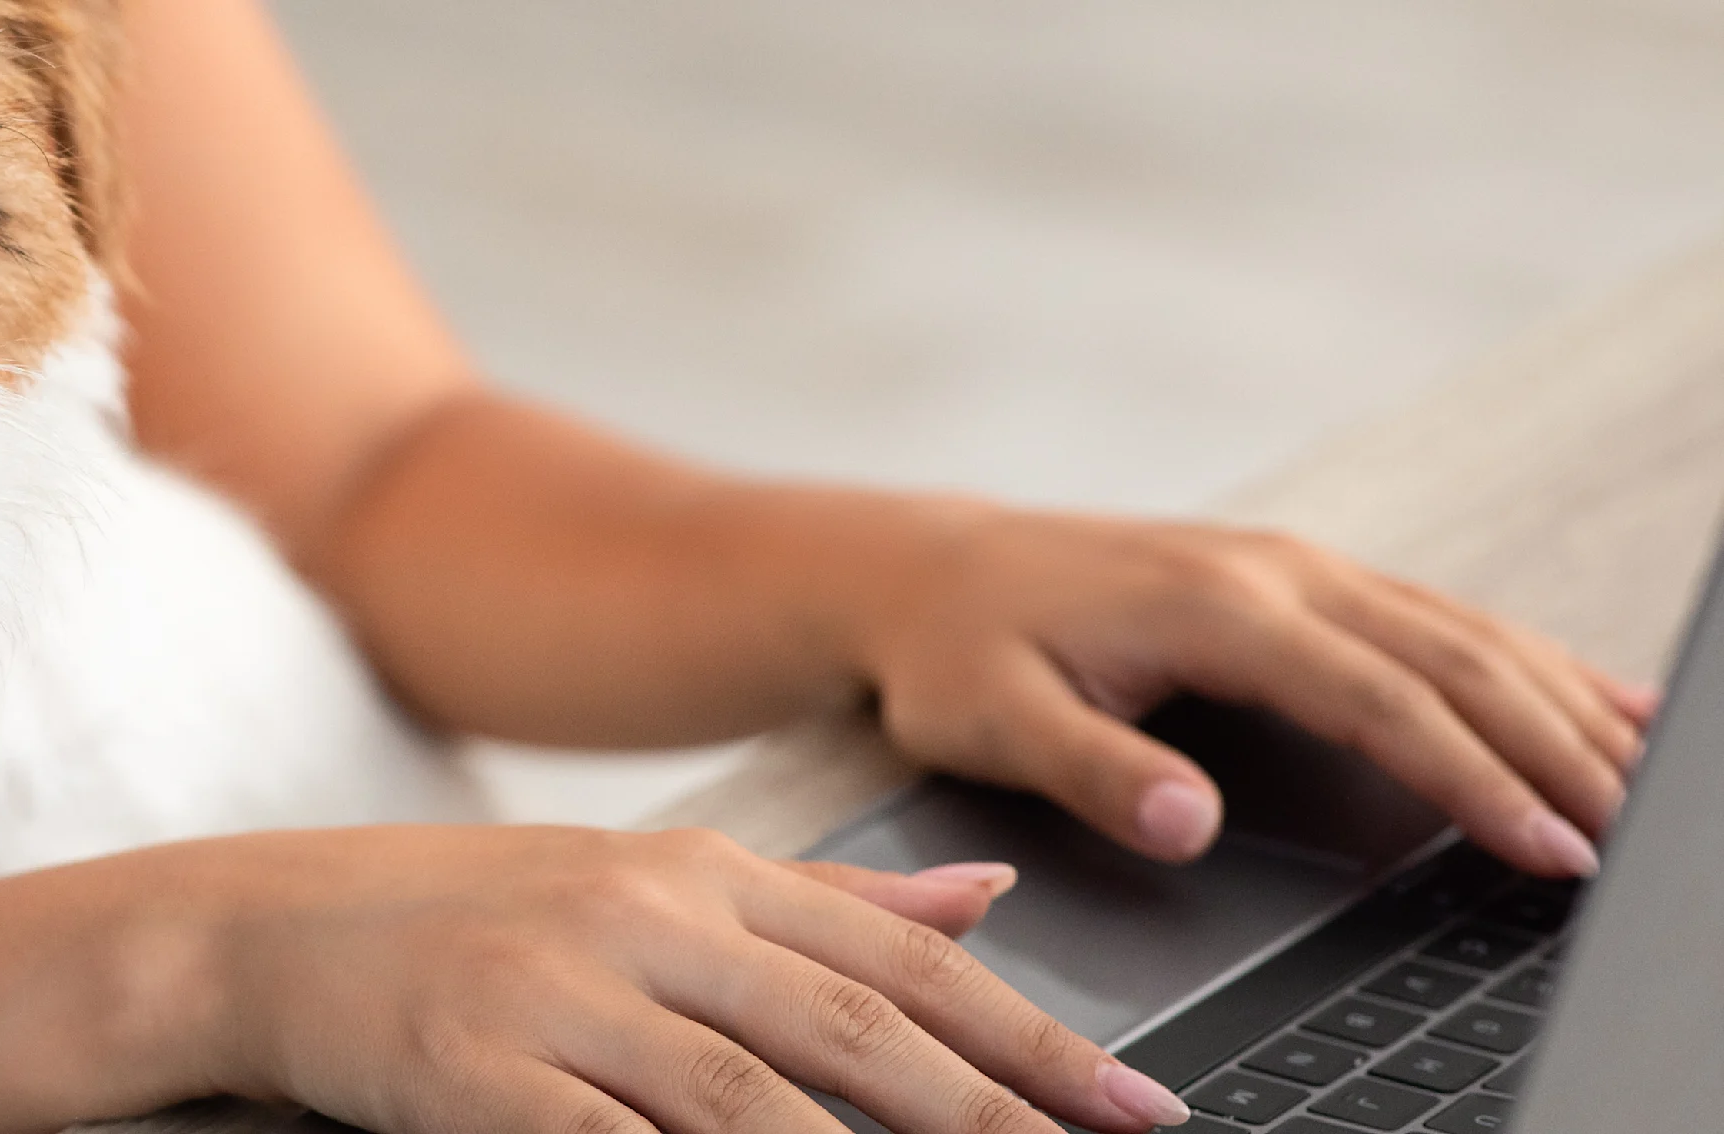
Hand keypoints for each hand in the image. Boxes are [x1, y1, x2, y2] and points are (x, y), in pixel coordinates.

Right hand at [164, 825, 1190, 1133]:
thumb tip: (990, 894)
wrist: (262, 927)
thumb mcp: (647, 881)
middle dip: (994, 1115)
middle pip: (849, 1033)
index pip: (895, 963)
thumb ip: (825, 900)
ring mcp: (555, 995)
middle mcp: (641, 920)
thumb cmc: (465, 915)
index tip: (1138, 1107)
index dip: (1028, 1037)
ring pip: (750, 1102)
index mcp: (695, 871)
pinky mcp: (478, 1074)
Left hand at [849, 503, 1653, 875]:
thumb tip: (1192, 820)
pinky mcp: (1295, 578)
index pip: (1379, 700)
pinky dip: (1524, 660)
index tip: (1543, 846)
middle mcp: (1275, 572)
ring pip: (1462, 632)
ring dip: (1560, 702)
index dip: (1472, 777)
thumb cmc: (954, 650)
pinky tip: (1590, 697)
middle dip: (1555, 748)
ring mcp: (1293, 566)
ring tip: (1645, 777)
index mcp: (1216, 607)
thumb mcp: (994, 719)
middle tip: (1631, 835)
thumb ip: (1097, 769)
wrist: (923, 570)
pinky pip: (1435, 616)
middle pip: (1452, 660)